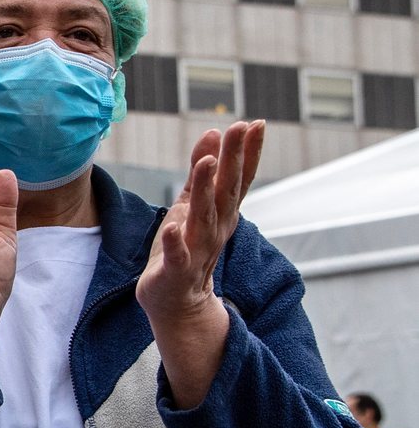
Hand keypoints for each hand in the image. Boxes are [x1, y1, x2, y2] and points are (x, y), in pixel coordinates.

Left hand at [137, 121, 263, 326]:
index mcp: (221, 213)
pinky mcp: (176, 271)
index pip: (238, 179)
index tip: (255, 123)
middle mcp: (215, 229)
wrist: (178, 303)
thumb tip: (214, 132)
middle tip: (240, 128)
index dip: (247, 152)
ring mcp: (197, 250)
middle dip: (233, 160)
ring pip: (203, 217)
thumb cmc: (185, 248)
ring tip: (206, 162)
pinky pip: (178, 256)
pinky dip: (176, 242)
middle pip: (226, 191)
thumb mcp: (191, 204)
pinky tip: (172, 225)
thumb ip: (199, 172)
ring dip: (206, 190)